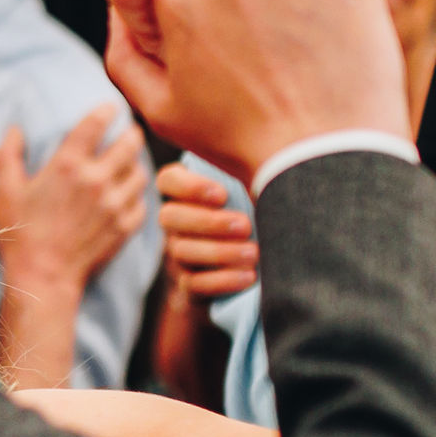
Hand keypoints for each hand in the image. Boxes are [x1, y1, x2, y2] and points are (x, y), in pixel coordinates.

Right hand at [0, 111, 148, 290]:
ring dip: (136, 165)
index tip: (109, 108)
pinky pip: (142, 203)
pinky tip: (128, 196)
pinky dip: (138, 197)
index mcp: (67, 165)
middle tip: (127, 133)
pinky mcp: (125, 227)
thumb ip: (8, 154)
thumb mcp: (6, 190)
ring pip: (141, 172)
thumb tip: (15, 128)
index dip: (106, 110)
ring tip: (129, 165)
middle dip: (131, 133)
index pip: (97, 123)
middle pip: (131, 142)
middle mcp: (96, 180)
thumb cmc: (20, 233)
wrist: (42, 277)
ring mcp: (115, 204)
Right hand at [153, 161, 259, 298]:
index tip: (222, 195)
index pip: (168, 180)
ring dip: (220, 252)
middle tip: (245, 225)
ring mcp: (178, 254)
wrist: (262, 267)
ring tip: (254, 253)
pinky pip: (192, 284)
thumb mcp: (255, 193)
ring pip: (182, 251)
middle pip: (169, 217)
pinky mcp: (188, 284)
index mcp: (187, 193)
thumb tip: (267, 152)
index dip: (189, 187)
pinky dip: (222, 280)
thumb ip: (251, 175)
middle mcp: (176, 222)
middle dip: (209, 222)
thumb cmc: (262, 215)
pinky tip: (249, 276)